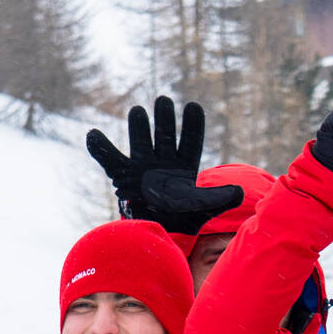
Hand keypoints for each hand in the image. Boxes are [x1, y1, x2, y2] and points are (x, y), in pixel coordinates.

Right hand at [86, 97, 243, 234]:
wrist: (159, 232)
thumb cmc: (183, 219)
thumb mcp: (204, 207)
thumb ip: (220, 198)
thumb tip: (240, 192)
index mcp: (185, 166)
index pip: (190, 141)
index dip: (191, 125)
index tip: (193, 106)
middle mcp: (164, 162)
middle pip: (164, 135)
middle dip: (164, 119)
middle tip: (164, 101)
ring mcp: (144, 166)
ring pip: (140, 141)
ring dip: (138, 127)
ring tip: (138, 111)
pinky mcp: (125, 176)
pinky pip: (111, 159)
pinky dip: (101, 148)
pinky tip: (92, 133)